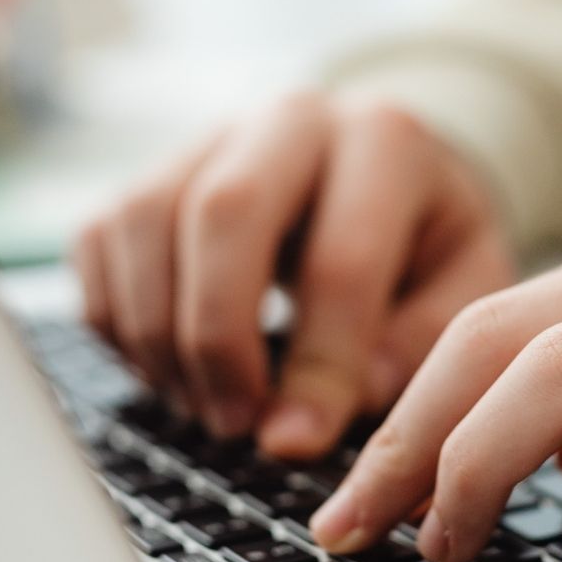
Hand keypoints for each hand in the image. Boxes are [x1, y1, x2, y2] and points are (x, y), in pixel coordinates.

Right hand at [74, 93, 514, 455]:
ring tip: (204, 407)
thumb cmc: (426, 246)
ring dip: (159, 334)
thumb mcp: (463, 290)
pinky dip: (118, 321)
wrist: (382, 177)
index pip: (340, 259)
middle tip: (234, 424)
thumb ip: (415, 346)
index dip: (317, 365)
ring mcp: (209, 137)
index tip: (297, 443)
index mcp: (388, 141)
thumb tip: (326, 407)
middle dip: (218, 337)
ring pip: (144, 221)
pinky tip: (169, 371)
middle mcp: (291, 119)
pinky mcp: (149, 170)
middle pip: (222, 212)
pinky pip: (99, 241)